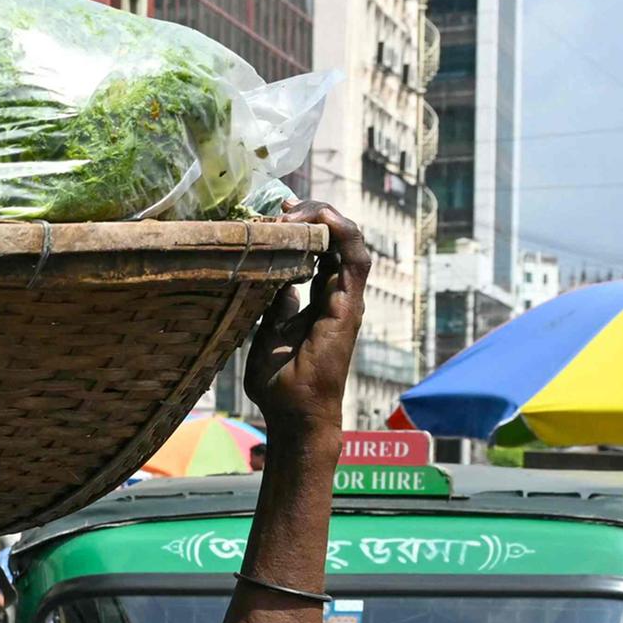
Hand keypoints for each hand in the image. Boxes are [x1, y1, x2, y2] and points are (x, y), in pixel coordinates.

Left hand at [244, 202, 369, 440]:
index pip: (321, 250)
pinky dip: (342, 233)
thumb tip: (273, 281)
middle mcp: (338, 295)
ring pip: (349, 241)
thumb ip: (274, 304)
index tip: (276, 215)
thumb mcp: (267, 332)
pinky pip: (355, 259)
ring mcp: (347, 299)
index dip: (304, 227)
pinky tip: (321, 219)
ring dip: (324, 219)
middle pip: (335, 239)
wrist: (294, 414)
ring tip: (295, 211)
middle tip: (281, 207)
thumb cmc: (279, 383)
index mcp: (320, 300)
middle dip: (312, 215)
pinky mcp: (349, 306)